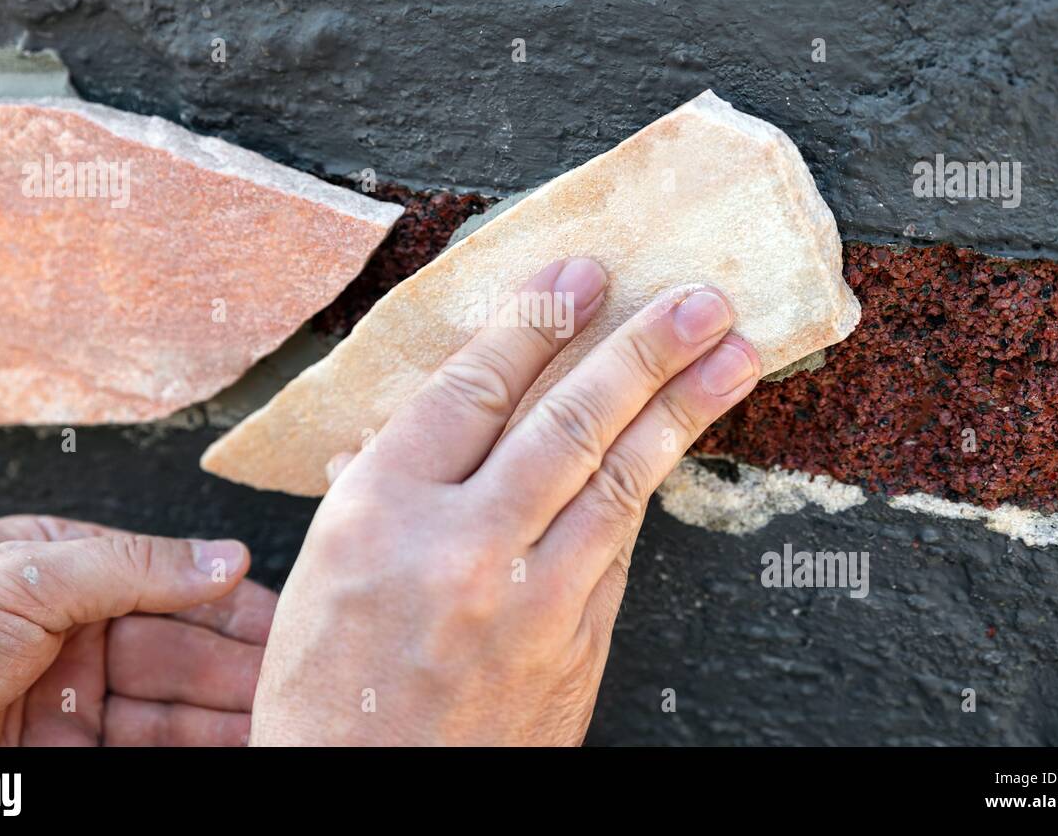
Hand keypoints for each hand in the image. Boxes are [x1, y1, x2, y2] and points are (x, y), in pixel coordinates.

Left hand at [0, 516, 275, 745]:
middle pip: (181, 649)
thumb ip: (133, 566)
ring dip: (225, 716)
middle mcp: (75, 631)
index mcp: (66, 567)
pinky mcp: (59, 757)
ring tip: (276, 724)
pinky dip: (190, 749)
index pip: (172, 582)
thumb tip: (224, 556)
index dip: (234, 605)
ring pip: (170, 706)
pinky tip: (231, 746)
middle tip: (294, 686)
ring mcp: (69, 698)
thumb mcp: (24, 575)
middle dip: (240, 668)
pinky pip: (141, 750)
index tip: (289, 626)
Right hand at [252, 257, 760, 744]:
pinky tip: (674, 445)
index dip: (533, 323)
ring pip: (618, 482)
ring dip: (683, 409)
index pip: (471, 391)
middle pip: (566, 424)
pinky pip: (618, 549)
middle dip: (640, 349)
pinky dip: (644, 488)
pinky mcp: (577, 647)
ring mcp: (529, 604)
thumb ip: (380, 484)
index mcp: (377, 515)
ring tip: (734, 353)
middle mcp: (460, 550)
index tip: (580, 274)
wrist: (371, 805)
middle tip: (700, 298)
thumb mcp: (322, 573)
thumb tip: (416, 419)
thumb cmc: (330, 693)